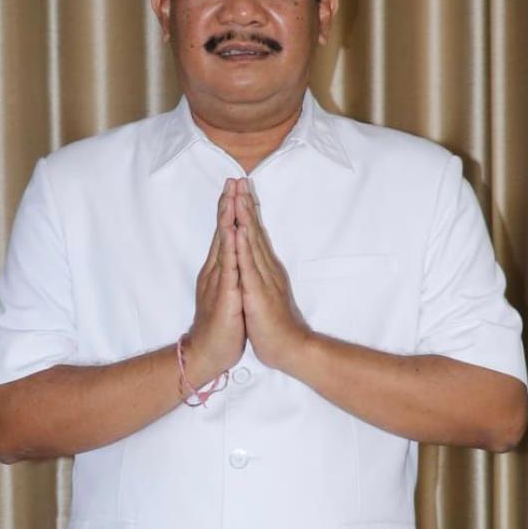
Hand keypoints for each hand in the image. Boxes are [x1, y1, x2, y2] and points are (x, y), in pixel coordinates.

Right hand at [186, 179, 245, 383]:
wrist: (209, 354)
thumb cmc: (222, 325)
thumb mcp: (228, 292)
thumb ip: (228, 271)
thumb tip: (232, 255)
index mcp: (220, 268)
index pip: (225, 233)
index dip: (230, 210)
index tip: (235, 187)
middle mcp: (217, 270)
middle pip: (223, 231)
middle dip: (228, 205)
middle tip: (232, 180)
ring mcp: (220, 281)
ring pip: (224, 244)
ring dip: (228, 219)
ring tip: (231, 197)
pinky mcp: (226, 294)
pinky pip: (229, 267)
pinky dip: (231, 248)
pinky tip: (233, 232)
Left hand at [234, 178, 309, 370]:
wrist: (289, 349)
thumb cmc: (273, 324)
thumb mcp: (262, 292)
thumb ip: (259, 274)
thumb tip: (254, 258)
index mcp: (264, 268)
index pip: (253, 234)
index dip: (246, 211)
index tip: (239, 189)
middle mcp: (265, 267)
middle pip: (254, 230)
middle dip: (245, 204)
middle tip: (239, 179)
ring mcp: (263, 278)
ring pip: (252, 242)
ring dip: (244, 217)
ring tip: (238, 195)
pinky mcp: (258, 292)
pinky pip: (249, 266)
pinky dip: (243, 247)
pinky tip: (239, 230)